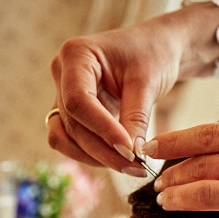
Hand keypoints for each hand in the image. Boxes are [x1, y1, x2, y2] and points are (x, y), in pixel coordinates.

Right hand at [46, 4, 218, 175]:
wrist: (156, 49)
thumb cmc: (153, 55)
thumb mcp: (148, 82)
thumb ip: (136, 117)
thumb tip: (130, 154)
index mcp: (76, 54)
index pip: (78, 100)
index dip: (102, 129)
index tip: (129, 150)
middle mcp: (62, 73)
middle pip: (72, 123)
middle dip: (104, 150)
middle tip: (137, 168)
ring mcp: (62, 93)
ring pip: (65, 137)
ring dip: (95, 157)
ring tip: (131, 167)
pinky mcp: (71, 111)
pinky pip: (71, 139)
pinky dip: (92, 154)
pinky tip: (119, 160)